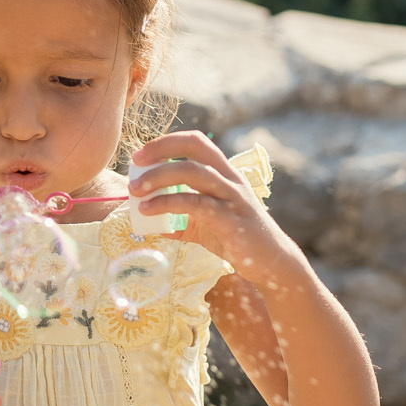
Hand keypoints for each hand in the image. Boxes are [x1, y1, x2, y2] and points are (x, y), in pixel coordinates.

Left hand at [128, 131, 303, 288]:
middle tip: (135, 163)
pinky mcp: (230, 219)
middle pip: (194, 148)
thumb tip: (154, 225)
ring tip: (136, 190)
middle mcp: (230, 179)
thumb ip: (182, 221)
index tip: (141, 155)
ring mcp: (232, 197)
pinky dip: (167, 204)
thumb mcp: (206, 226)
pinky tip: (148, 211)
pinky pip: (195, 204)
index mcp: (225, 174)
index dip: (167, 142)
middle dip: (161, 150)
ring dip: (159, 177)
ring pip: (193, 172)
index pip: (196, 142)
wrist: (270, 263)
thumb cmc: (238, 240)